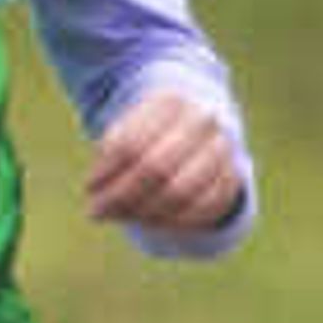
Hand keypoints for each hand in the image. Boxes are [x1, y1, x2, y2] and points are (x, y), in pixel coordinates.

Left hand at [82, 85, 245, 237]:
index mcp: (170, 101)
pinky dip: (173, 221)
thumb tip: (98, 208)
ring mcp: (223, 147)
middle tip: (98, 212)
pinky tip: (151, 220)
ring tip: (124, 216)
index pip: (131, 144)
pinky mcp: (233, 175)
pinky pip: (202, 209)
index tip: (89, 189)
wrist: (199, 124)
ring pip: (180, 192)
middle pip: (156, 168)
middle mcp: (202, 120)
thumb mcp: (127, 131)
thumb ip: (110, 163)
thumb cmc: (151, 131)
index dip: (106, 173)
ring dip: (145, 213)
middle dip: (122, 197)